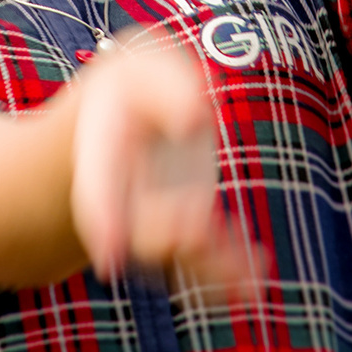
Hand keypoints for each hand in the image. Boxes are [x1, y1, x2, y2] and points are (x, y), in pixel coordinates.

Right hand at [66, 30, 255, 294]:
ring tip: (246, 280)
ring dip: (209, 266)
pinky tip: (255, 277)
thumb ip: (166, 88)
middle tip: (191, 235)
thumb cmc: (134, 88)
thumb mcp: (140, 72)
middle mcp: (125, 199)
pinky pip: (207, 255)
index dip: (104, 223)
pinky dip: (231, 268)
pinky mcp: (189, 225)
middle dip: (165, 241)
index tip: (109, 257)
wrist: (127, 109)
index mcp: (101, 156)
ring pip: (180, 254)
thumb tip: (195, 119)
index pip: (97, 191)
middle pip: (140, 232)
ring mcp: (156, 218)